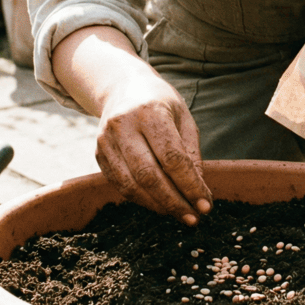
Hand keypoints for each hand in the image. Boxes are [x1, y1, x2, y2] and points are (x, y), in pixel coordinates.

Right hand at [95, 73, 212, 224]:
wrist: (123, 87)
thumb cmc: (161, 103)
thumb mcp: (184, 118)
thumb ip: (191, 154)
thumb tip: (199, 194)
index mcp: (150, 112)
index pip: (172, 157)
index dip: (189, 185)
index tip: (205, 205)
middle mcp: (123, 125)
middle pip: (148, 175)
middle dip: (173, 202)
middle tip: (193, 218)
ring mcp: (106, 141)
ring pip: (131, 185)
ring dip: (157, 206)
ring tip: (179, 214)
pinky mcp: (98, 154)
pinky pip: (120, 185)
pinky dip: (141, 199)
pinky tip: (159, 204)